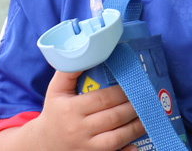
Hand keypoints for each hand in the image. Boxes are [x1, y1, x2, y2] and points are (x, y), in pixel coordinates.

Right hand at [0, 70, 143, 150]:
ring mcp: (86, 148)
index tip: (134, 85)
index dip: (121, 92)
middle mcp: (79, 130)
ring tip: (148, 115)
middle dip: (133, 107)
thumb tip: (88, 50)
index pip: (102, 99)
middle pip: (113, 117)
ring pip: (117, 138)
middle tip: (147, 97)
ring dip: (136, 126)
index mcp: (71, 110)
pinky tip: (138, 143)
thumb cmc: (54, 112)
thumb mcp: (56, 90)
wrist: (42, 144)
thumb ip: (69, 69)